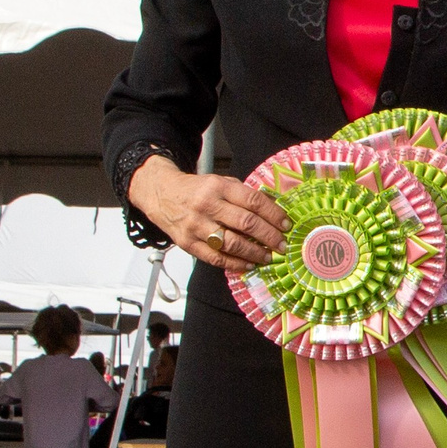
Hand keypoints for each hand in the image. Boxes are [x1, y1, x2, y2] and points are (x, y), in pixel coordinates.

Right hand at [131, 154, 286, 272]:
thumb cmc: (196, 190)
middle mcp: (207, 205)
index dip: (274, 214)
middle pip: (246, 223)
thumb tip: (274, 210)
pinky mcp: (188, 243)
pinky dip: (235, 264)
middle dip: (269, 236)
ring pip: (232, 243)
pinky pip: (215, 258)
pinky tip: (248, 265)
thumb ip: (244, 195)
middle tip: (281, 245)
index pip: (253, 201)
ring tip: (268, 257)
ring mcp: (196, 225)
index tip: (286, 225)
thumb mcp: (220, 183)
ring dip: (255, 253)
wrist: (161, 194)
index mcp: (218, 187)